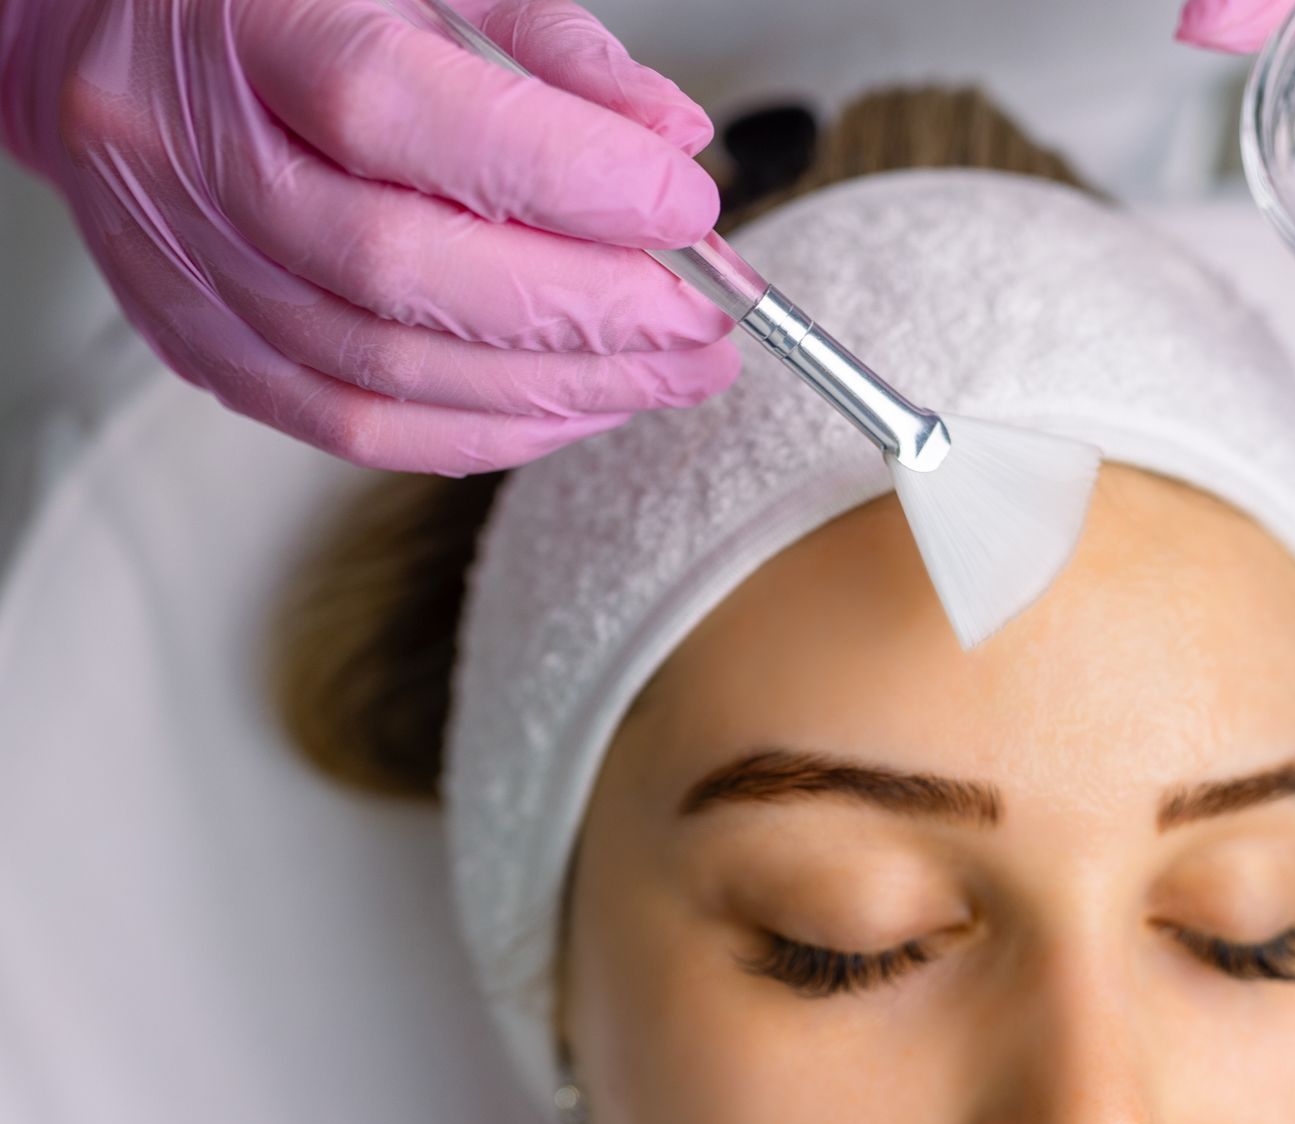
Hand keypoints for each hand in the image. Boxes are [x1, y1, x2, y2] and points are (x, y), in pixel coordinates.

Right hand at [0, 0, 739, 474]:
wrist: (109, 40)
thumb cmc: (280, 0)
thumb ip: (549, 52)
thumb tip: (671, 140)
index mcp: (249, 26)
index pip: (400, 112)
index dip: (562, 174)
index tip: (688, 209)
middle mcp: (198, 155)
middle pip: (402, 268)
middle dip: (589, 311)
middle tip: (707, 323)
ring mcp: (191, 266)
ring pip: (387, 369)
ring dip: (560, 388)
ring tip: (670, 375)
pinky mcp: (203, 346)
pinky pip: (355, 426)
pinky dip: (485, 431)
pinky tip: (574, 408)